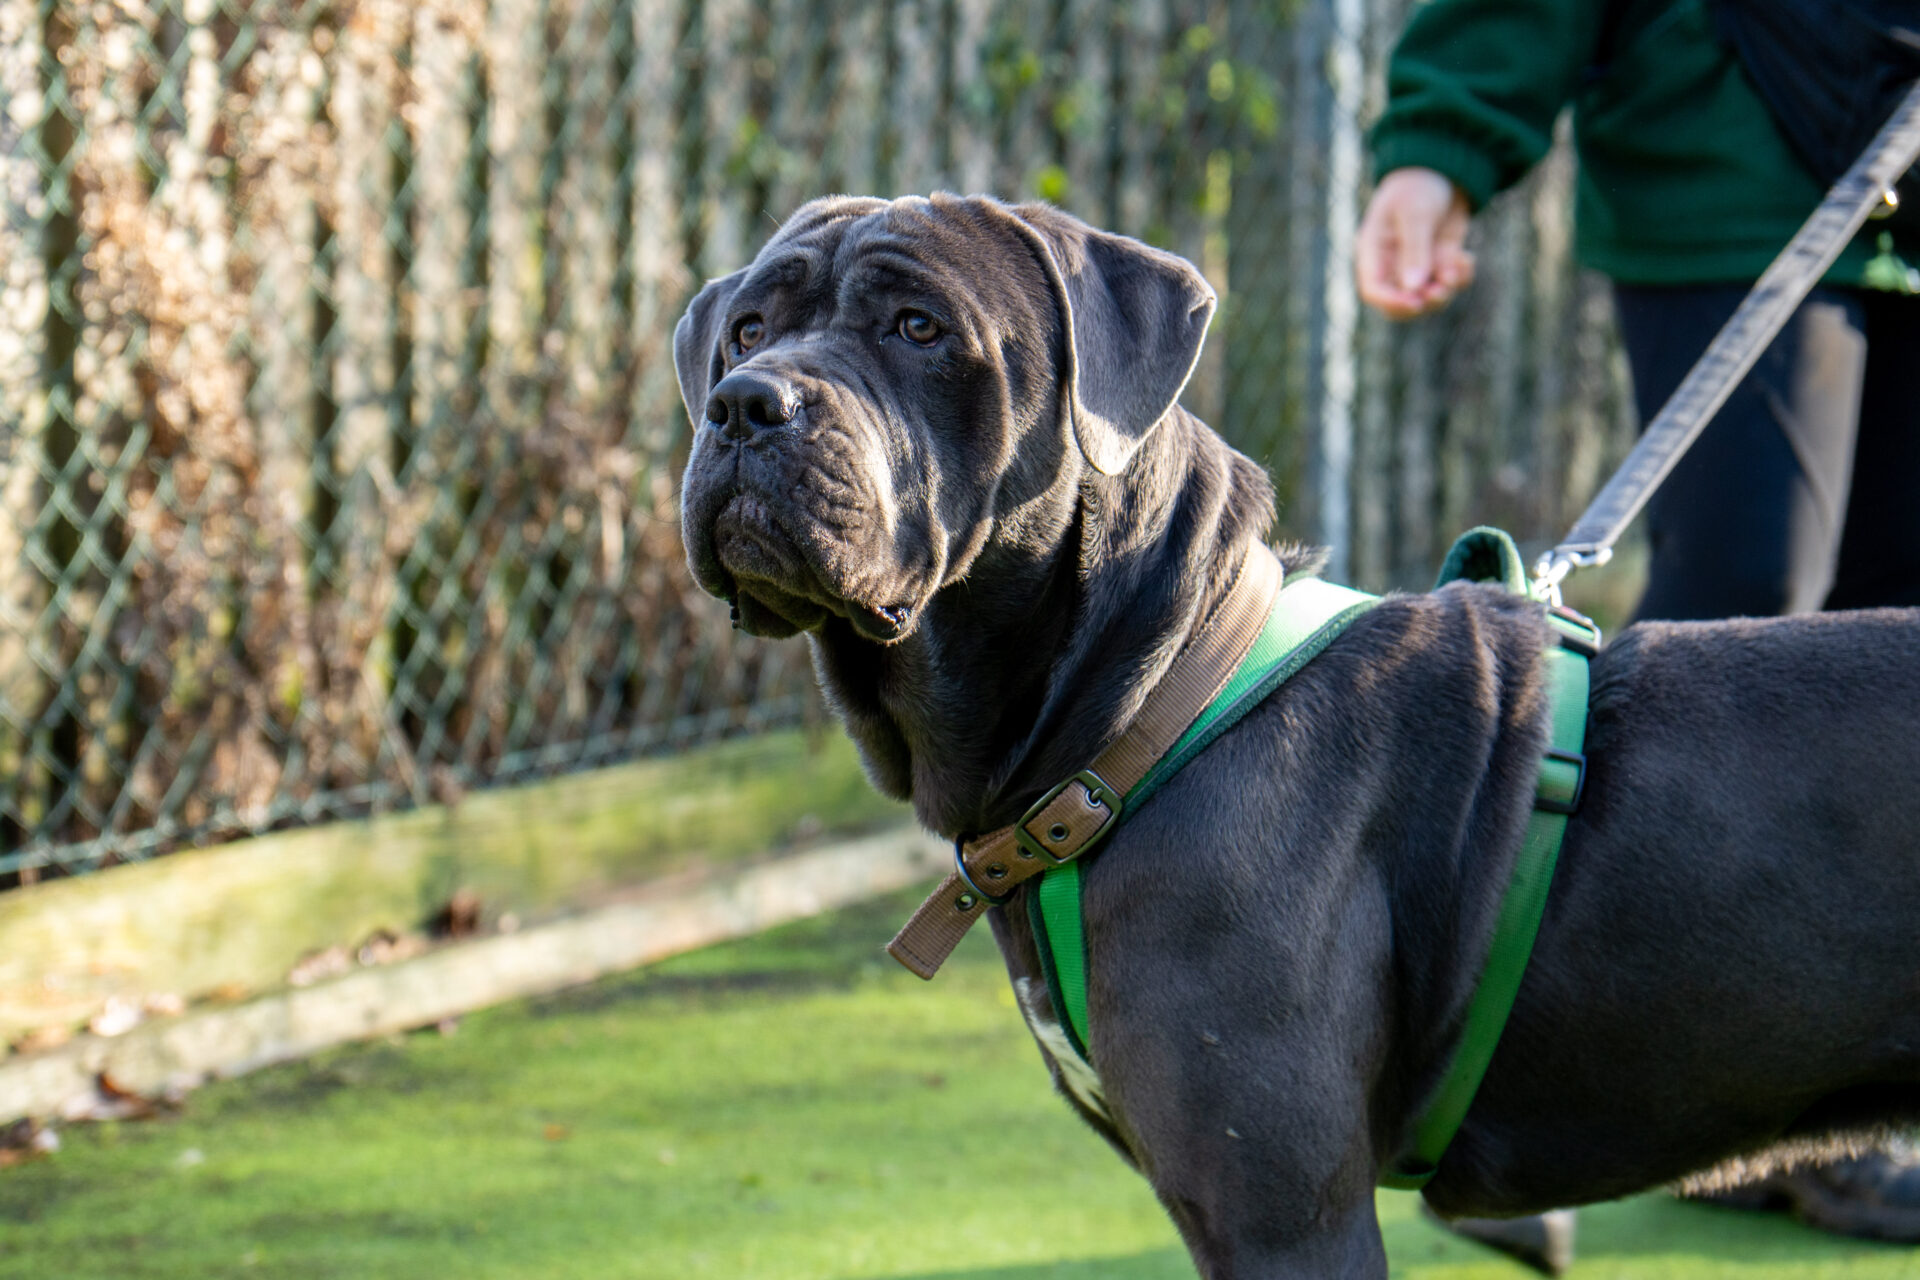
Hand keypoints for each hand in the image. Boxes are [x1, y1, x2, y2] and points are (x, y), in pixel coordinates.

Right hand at [1355, 167, 1475, 319]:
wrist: (1444, 167)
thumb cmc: (1418, 184)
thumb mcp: (1415, 213)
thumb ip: (1414, 250)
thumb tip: (1414, 288)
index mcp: (1375, 252)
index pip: (1374, 290)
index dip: (1392, 303)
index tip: (1417, 304)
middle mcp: (1393, 264)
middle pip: (1401, 301)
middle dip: (1424, 301)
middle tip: (1443, 290)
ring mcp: (1418, 265)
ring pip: (1428, 297)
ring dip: (1446, 289)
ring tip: (1460, 266)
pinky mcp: (1440, 261)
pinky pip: (1449, 283)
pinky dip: (1461, 277)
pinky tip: (1466, 258)